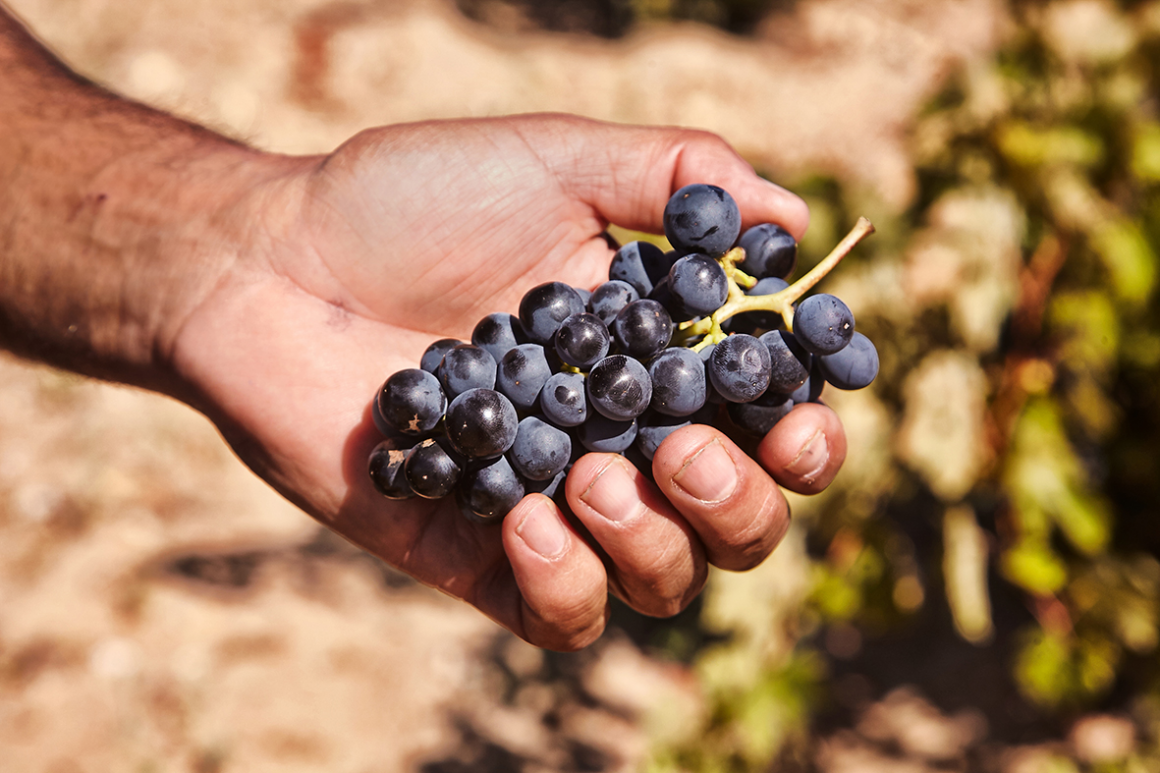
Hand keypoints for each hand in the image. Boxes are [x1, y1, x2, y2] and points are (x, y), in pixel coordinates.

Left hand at [171, 113, 846, 649]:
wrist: (269, 265)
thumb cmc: (408, 204)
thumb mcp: (554, 159)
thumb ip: (677, 174)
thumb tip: (796, 218)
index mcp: (655, 357)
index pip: (770, 421)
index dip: (809, 434)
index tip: (797, 414)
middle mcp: (621, 439)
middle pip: (742, 522)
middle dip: (741, 501)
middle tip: (681, 449)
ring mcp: (556, 505)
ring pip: (672, 581)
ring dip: (658, 541)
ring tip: (591, 472)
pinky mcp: (483, 556)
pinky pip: (566, 618)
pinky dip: (566, 578)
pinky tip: (519, 513)